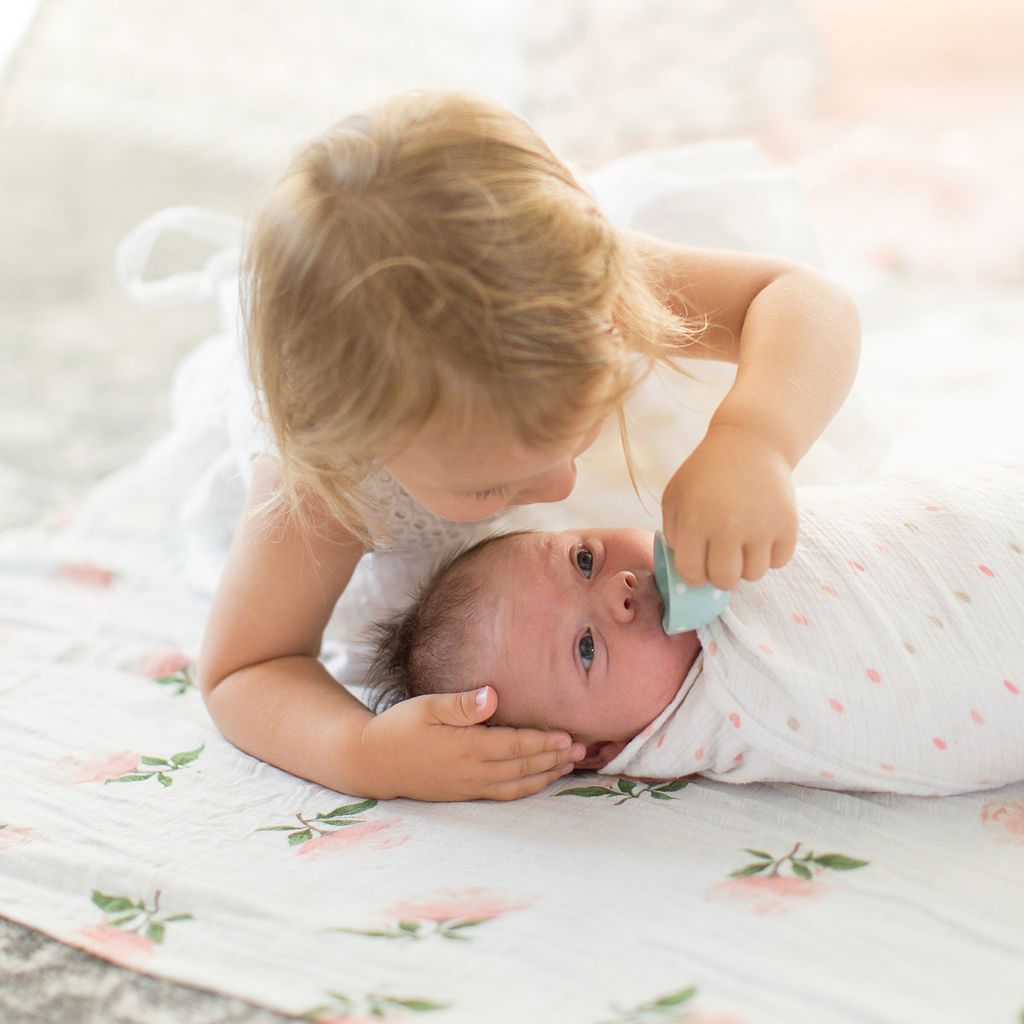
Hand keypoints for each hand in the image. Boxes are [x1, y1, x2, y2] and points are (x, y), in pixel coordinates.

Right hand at [359, 686, 585, 800]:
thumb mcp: (426, 706)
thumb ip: (462, 704)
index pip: (513, 747)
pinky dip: (527, 788)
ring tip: (569, 764)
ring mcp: (468, 787)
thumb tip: (492, 696)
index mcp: (465, 749)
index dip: (542, 742)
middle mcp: (471, 772)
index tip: (567, 736)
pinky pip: (504, 795)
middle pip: (522, 768)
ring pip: (517, 785)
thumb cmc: (398, 727)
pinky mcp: (464, 794)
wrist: (371, 762)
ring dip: (545, 775)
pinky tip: (540, 780)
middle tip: (582, 750)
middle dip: (553, 759)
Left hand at [662, 423, 797, 590]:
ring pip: (754, 575)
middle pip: (725, 581)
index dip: (694, 576)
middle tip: (721, 559)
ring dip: (746, 566)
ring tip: (741, 544)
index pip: (692, 573)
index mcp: (695, 520)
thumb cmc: (706, 472)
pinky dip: (770, 555)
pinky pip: (778, 562)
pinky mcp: (787, 524)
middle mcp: (728, 527)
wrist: (750, 442)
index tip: (699, 567)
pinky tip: (761, 535)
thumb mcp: (675, 495)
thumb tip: (685, 567)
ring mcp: (761, 527)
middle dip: (720, 576)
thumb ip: (673, 532)